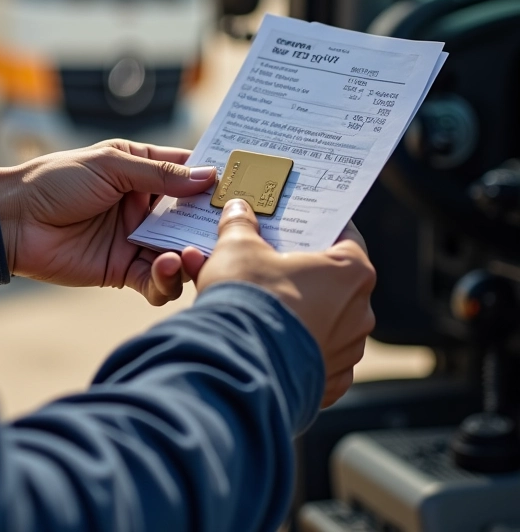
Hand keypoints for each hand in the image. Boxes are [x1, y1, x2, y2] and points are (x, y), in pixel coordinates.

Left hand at [0, 140, 216, 304]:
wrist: (13, 221)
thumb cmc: (56, 181)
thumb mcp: (111, 166)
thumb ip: (160, 174)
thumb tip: (209, 176)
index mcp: (143, 172)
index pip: (190, 173)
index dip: (216, 179)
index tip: (248, 183)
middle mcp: (146, 207)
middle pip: (192, 217)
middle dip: (212, 224)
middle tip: (233, 230)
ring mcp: (137, 240)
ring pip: (180, 251)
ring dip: (192, 254)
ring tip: (192, 253)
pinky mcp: (124, 271)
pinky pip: (157, 281)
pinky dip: (167, 279)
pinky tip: (165, 268)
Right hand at [186, 199, 375, 406]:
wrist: (235, 364)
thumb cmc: (248, 298)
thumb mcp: (237, 247)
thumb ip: (240, 226)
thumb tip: (237, 211)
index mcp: (350, 272)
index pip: (345, 236)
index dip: (319, 227)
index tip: (299, 224)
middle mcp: (358, 312)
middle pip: (331, 280)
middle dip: (300, 270)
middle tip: (269, 260)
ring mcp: (345, 352)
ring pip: (321, 321)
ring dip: (293, 310)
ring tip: (256, 303)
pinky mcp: (326, 383)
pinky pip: (311, 358)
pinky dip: (291, 348)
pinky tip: (263, 339)